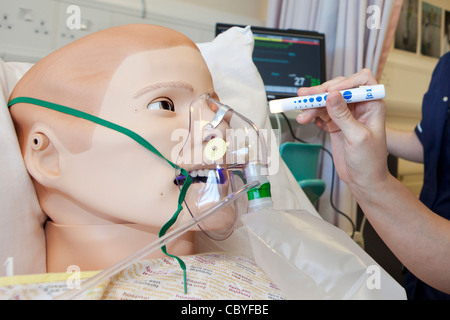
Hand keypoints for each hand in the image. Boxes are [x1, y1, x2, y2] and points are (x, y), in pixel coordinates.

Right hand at [297, 69, 389, 192]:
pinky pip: (320, 113)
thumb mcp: (357, 137)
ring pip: (326, 101)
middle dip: (321, 93)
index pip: (361, 81)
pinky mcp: (335, 123)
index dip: (345, 83)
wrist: (363, 180)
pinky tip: (306, 119)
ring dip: (312, 105)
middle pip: (338, 89)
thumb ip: (343, 115)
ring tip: (302, 115)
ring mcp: (345, 114)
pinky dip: (311, 115)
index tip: (329, 93)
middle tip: (305, 97)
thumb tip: (332, 95)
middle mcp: (359, 106)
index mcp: (372, 105)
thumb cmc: (370, 161)